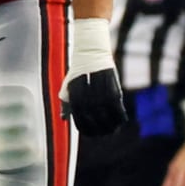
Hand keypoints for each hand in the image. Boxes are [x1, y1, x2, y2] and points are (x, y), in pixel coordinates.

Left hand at [61, 18, 126, 136]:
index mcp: (75, 97)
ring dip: (111, 126)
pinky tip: (121, 121)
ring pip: (107, 116)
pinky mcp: (113, 88)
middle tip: (104, 134)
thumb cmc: (79, 71)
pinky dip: (120, 117)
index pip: (80, 119)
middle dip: (99, 130)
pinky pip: (118, 108)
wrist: (92, 51)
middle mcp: (88, 96)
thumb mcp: (68, 85)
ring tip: (113, 130)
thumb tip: (63, 118)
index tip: (92, 134)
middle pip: (94, 120)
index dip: (86, 129)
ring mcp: (101, 93)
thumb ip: (67, 102)